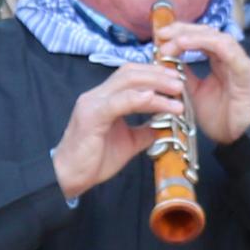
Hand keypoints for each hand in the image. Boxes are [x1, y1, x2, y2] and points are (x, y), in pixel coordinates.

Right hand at [54, 59, 189, 202]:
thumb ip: (145, 131)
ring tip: (176, 92)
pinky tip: (157, 101)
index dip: (155, 74)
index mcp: (104, 98)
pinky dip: (140, 99)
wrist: (68, 177)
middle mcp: (97, 95)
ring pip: (128, 82)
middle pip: (131, 71)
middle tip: (181, 82)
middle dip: (159, 74)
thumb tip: (165, 126)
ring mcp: (93, 103)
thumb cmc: (93, 161)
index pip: (131, 75)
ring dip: (155, 84)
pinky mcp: (91, 116)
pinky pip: (119, 101)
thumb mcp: (128, 143)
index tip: (177, 81)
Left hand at [157, 28, 249, 144]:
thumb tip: (166, 62)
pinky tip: (187, 44)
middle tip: (162, 33)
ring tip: (173, 40)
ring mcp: (240, 63)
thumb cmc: (222, 117)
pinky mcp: (245, 72)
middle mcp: (232, 58)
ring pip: (218, 38)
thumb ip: (185, 76)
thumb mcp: (195, 93)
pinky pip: (229, 51)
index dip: (181, 33)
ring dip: (193, 36)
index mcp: (221, 61)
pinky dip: (208, 44)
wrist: (240, 138)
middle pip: (208, 32)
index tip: (160, 36)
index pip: (201, 38)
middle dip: (184, 30)